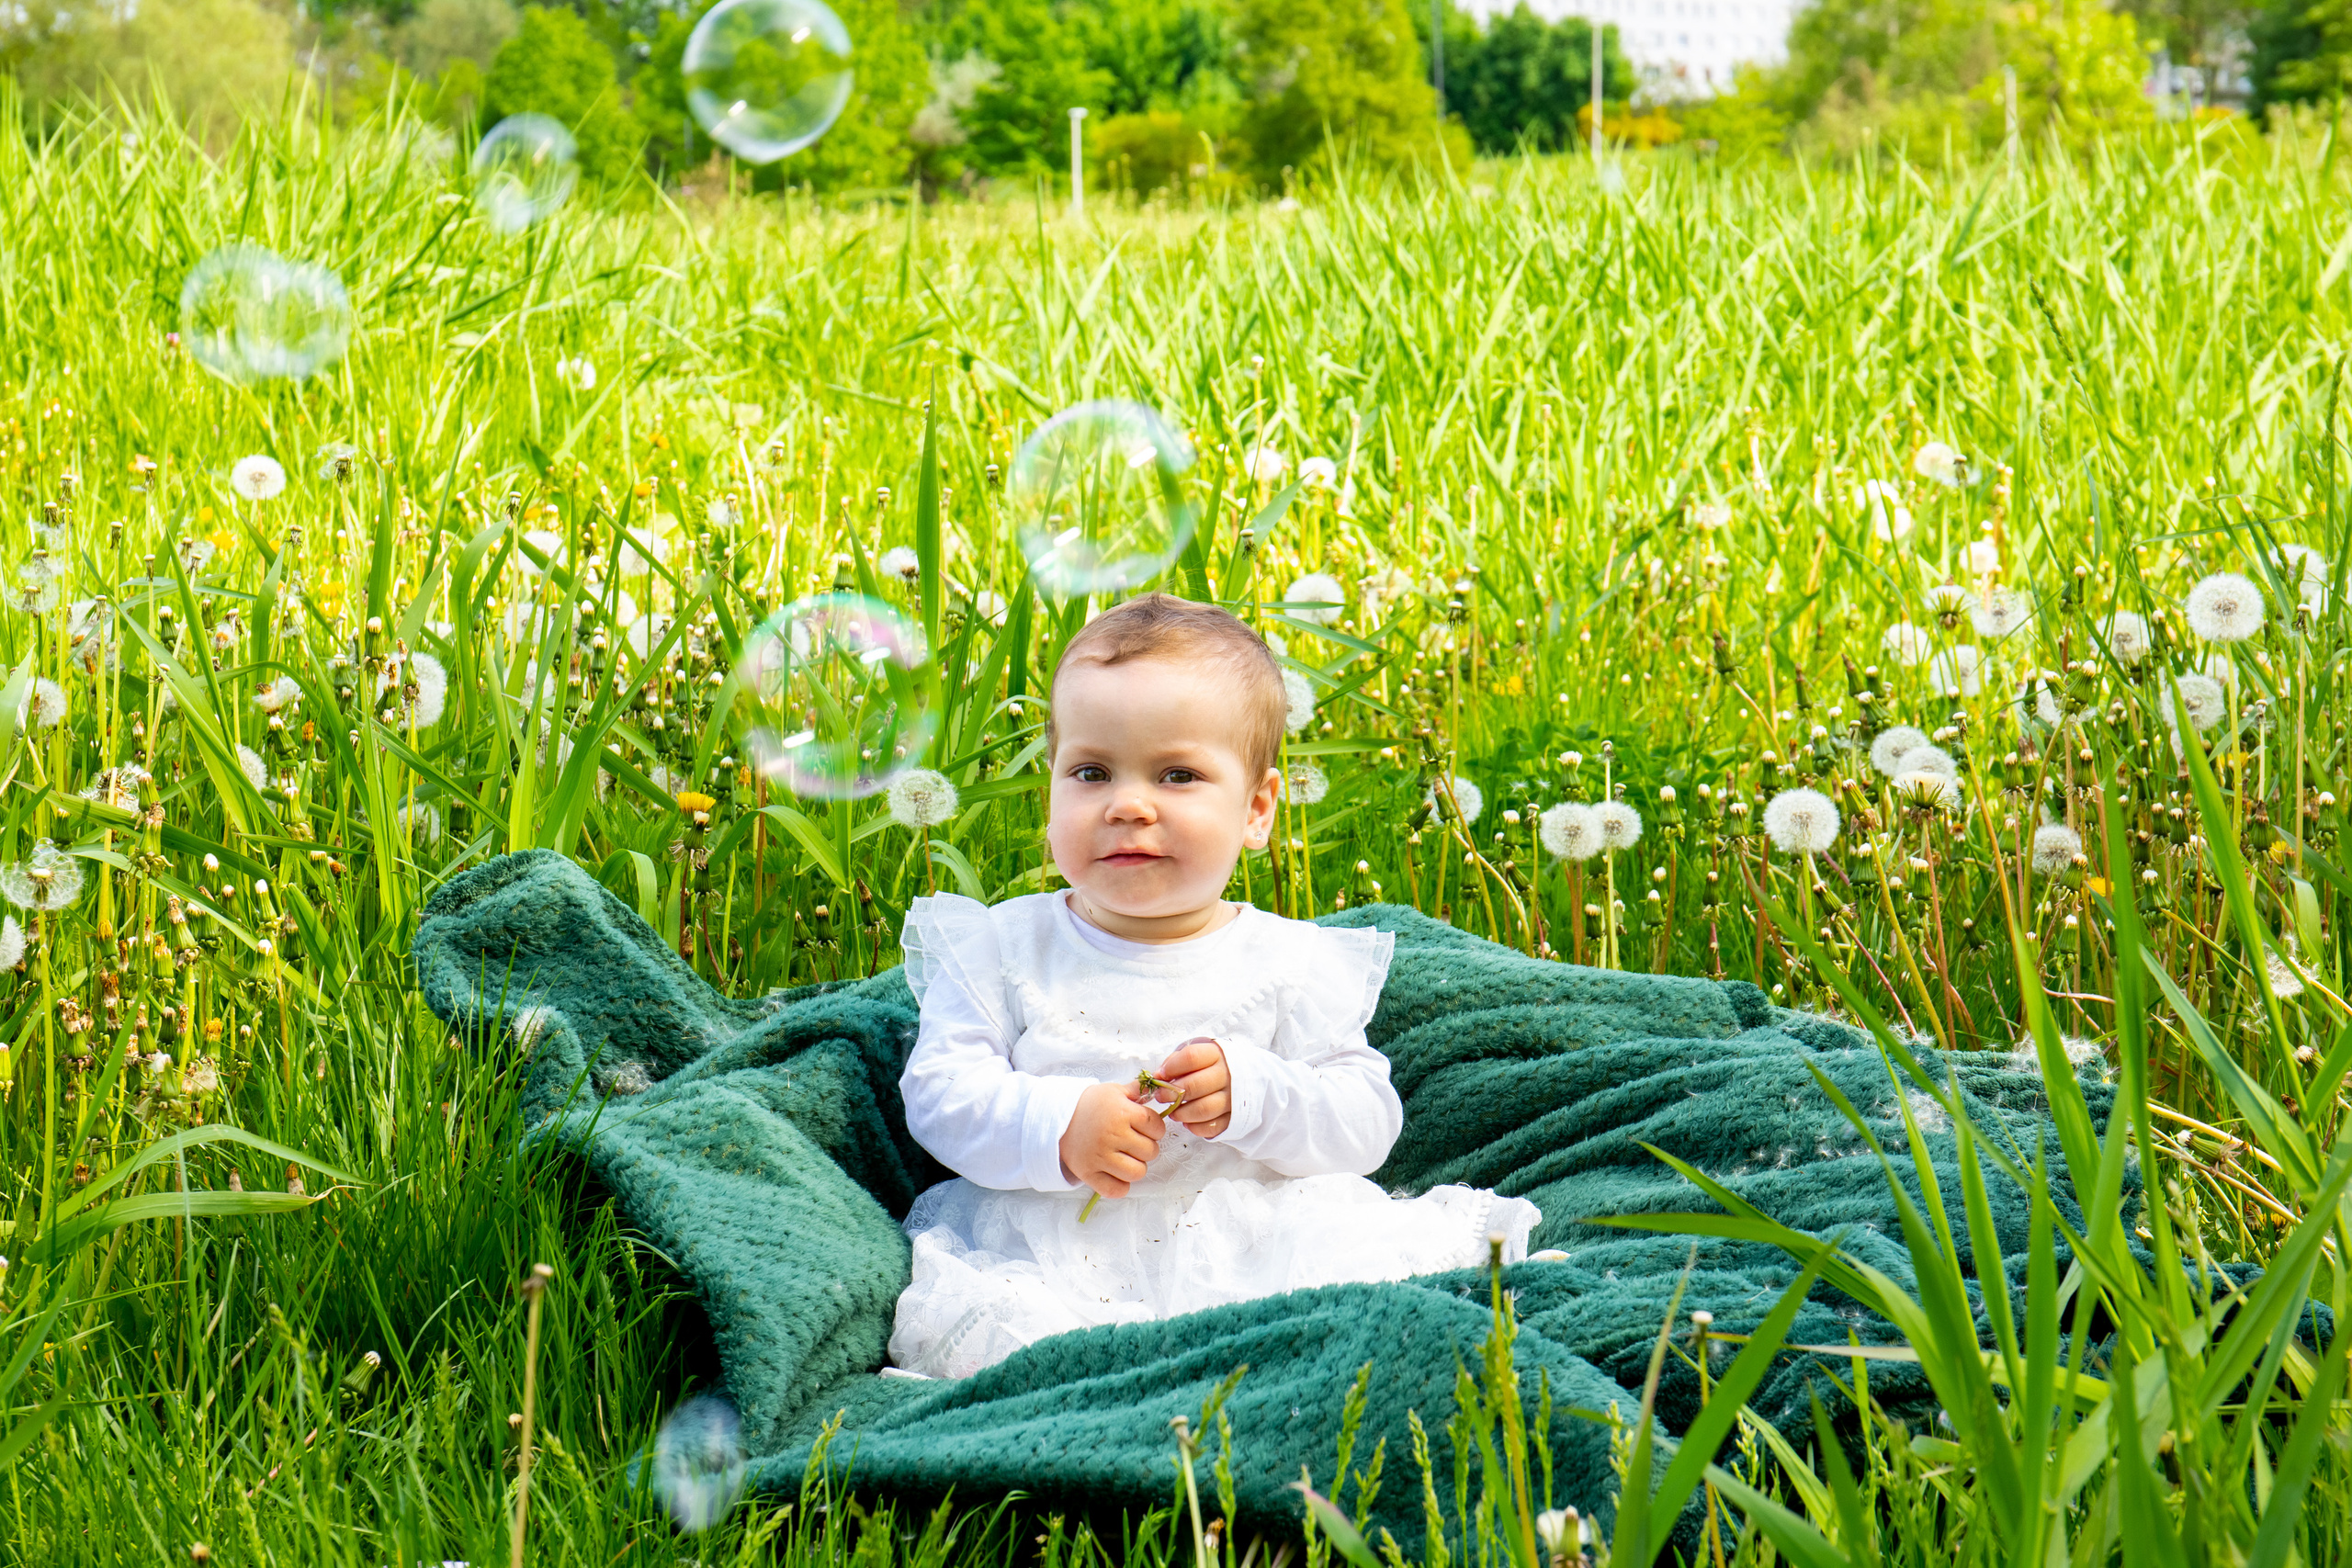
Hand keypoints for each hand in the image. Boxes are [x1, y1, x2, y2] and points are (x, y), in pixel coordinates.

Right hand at [1059, 1080, 1166, 1198]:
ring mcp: (1100, 1157)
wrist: (1055, 1116)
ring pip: (1137, 1172)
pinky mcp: (1088, 1173)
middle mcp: (1112, 1135)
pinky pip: (1116, 1190)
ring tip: (1126, 1157)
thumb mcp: (1114, 1091)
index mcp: (1122, 1113)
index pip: (1157, 1127)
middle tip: (1133, 1141)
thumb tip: (1162, 1085)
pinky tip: (1116, 1173)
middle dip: (1146, 1147)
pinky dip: (1120, 1185)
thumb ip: (1139, 1090)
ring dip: (1136, 1166)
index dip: (1155, 1128)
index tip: (1146, 1127)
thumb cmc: (1090, 1104)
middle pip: (1150, 1151)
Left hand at [1155, 1037, 1231, 1139]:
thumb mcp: (1198, 1051)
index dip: (1172, 1068)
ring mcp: (1234, 1098)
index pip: (1192, 1058)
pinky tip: (1188, 1121)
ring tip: (1173, 1111)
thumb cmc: (1214, 1064)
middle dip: (1172, 1093)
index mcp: (1218, 1055)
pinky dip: (1196, 1127)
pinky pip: (1213, 1127)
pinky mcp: (1234, 1118)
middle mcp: (1228, 1075)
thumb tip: (1160, 1075)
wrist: (1249, 1075)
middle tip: (1161, 1096)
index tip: (1160, 1074)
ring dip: (1182, 1113)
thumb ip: (1177, 1060)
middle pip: (1195, 1085)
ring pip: (1203, 1109)